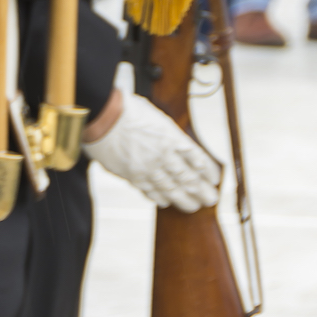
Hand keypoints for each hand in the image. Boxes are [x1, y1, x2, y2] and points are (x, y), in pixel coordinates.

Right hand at [81, 91, 219, 211]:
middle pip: (188, 178)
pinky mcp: (132, 175)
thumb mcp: (155, 116)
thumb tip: (179, 146)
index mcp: (172, 137)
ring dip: (185, 200)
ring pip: (172, 189)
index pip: (198, 159)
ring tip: (194, 206)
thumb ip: (168, 134)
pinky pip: (150, 191)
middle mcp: (163, 155)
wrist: (100, 115)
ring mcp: (148, 168)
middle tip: (211, 199)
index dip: (208, 171)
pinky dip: (159, 198)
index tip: (215, 179)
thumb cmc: (126, 109)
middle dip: (202, 191)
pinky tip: (166, 202)